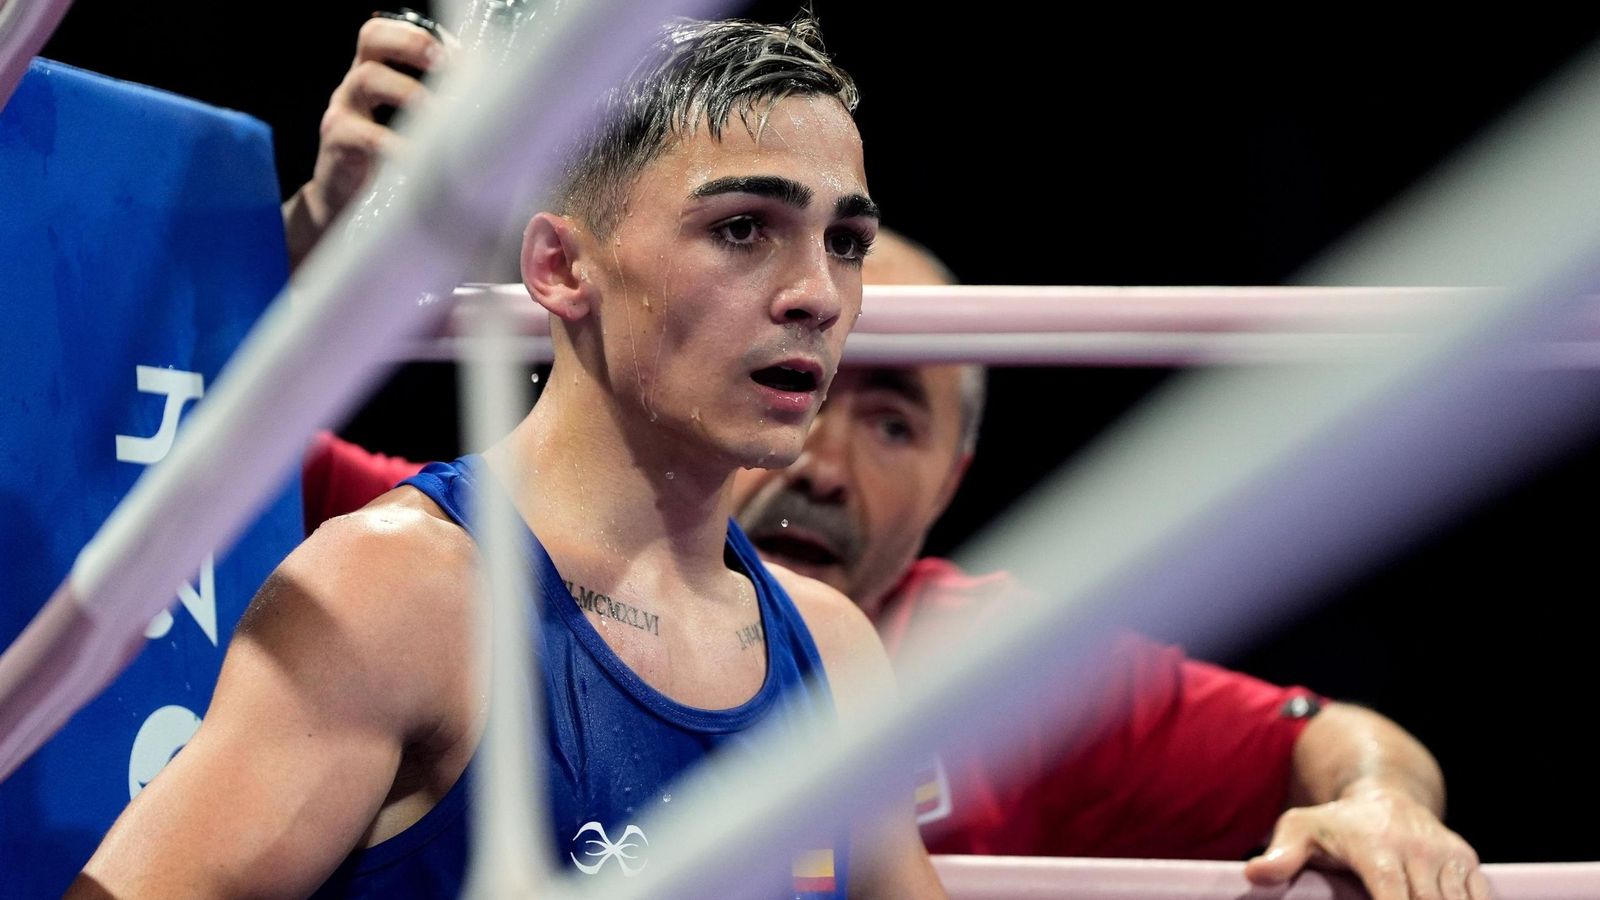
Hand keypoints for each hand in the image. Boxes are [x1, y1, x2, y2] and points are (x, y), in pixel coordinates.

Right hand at [284, 15, 445, 266]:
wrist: (347, 206)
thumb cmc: (391, 163)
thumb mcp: (414, 131)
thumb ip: (440, 113)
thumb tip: (495, 110)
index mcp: (378, 73)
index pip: (389, 32)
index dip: (421, 36)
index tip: (459, 55)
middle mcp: (357, 84)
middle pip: (372, 39)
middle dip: (411, 45)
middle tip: (445, 65)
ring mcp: (344, 109)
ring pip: (369, 79)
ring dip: (410, 91)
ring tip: (440, 115)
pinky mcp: (338, 143)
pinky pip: (366, 135)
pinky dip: (397, 145)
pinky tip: (420, 158)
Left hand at [1245, 785, 1489, 899]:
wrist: (1385, 794)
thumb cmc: (1336, 822)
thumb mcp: (1300, 829)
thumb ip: (1281, 855)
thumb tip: (1254, 875)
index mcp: (1375, 847)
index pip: (1392, 896)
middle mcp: (1415, 849)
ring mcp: (1445, 855)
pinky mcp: (1466, 861)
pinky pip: (1479, 899)